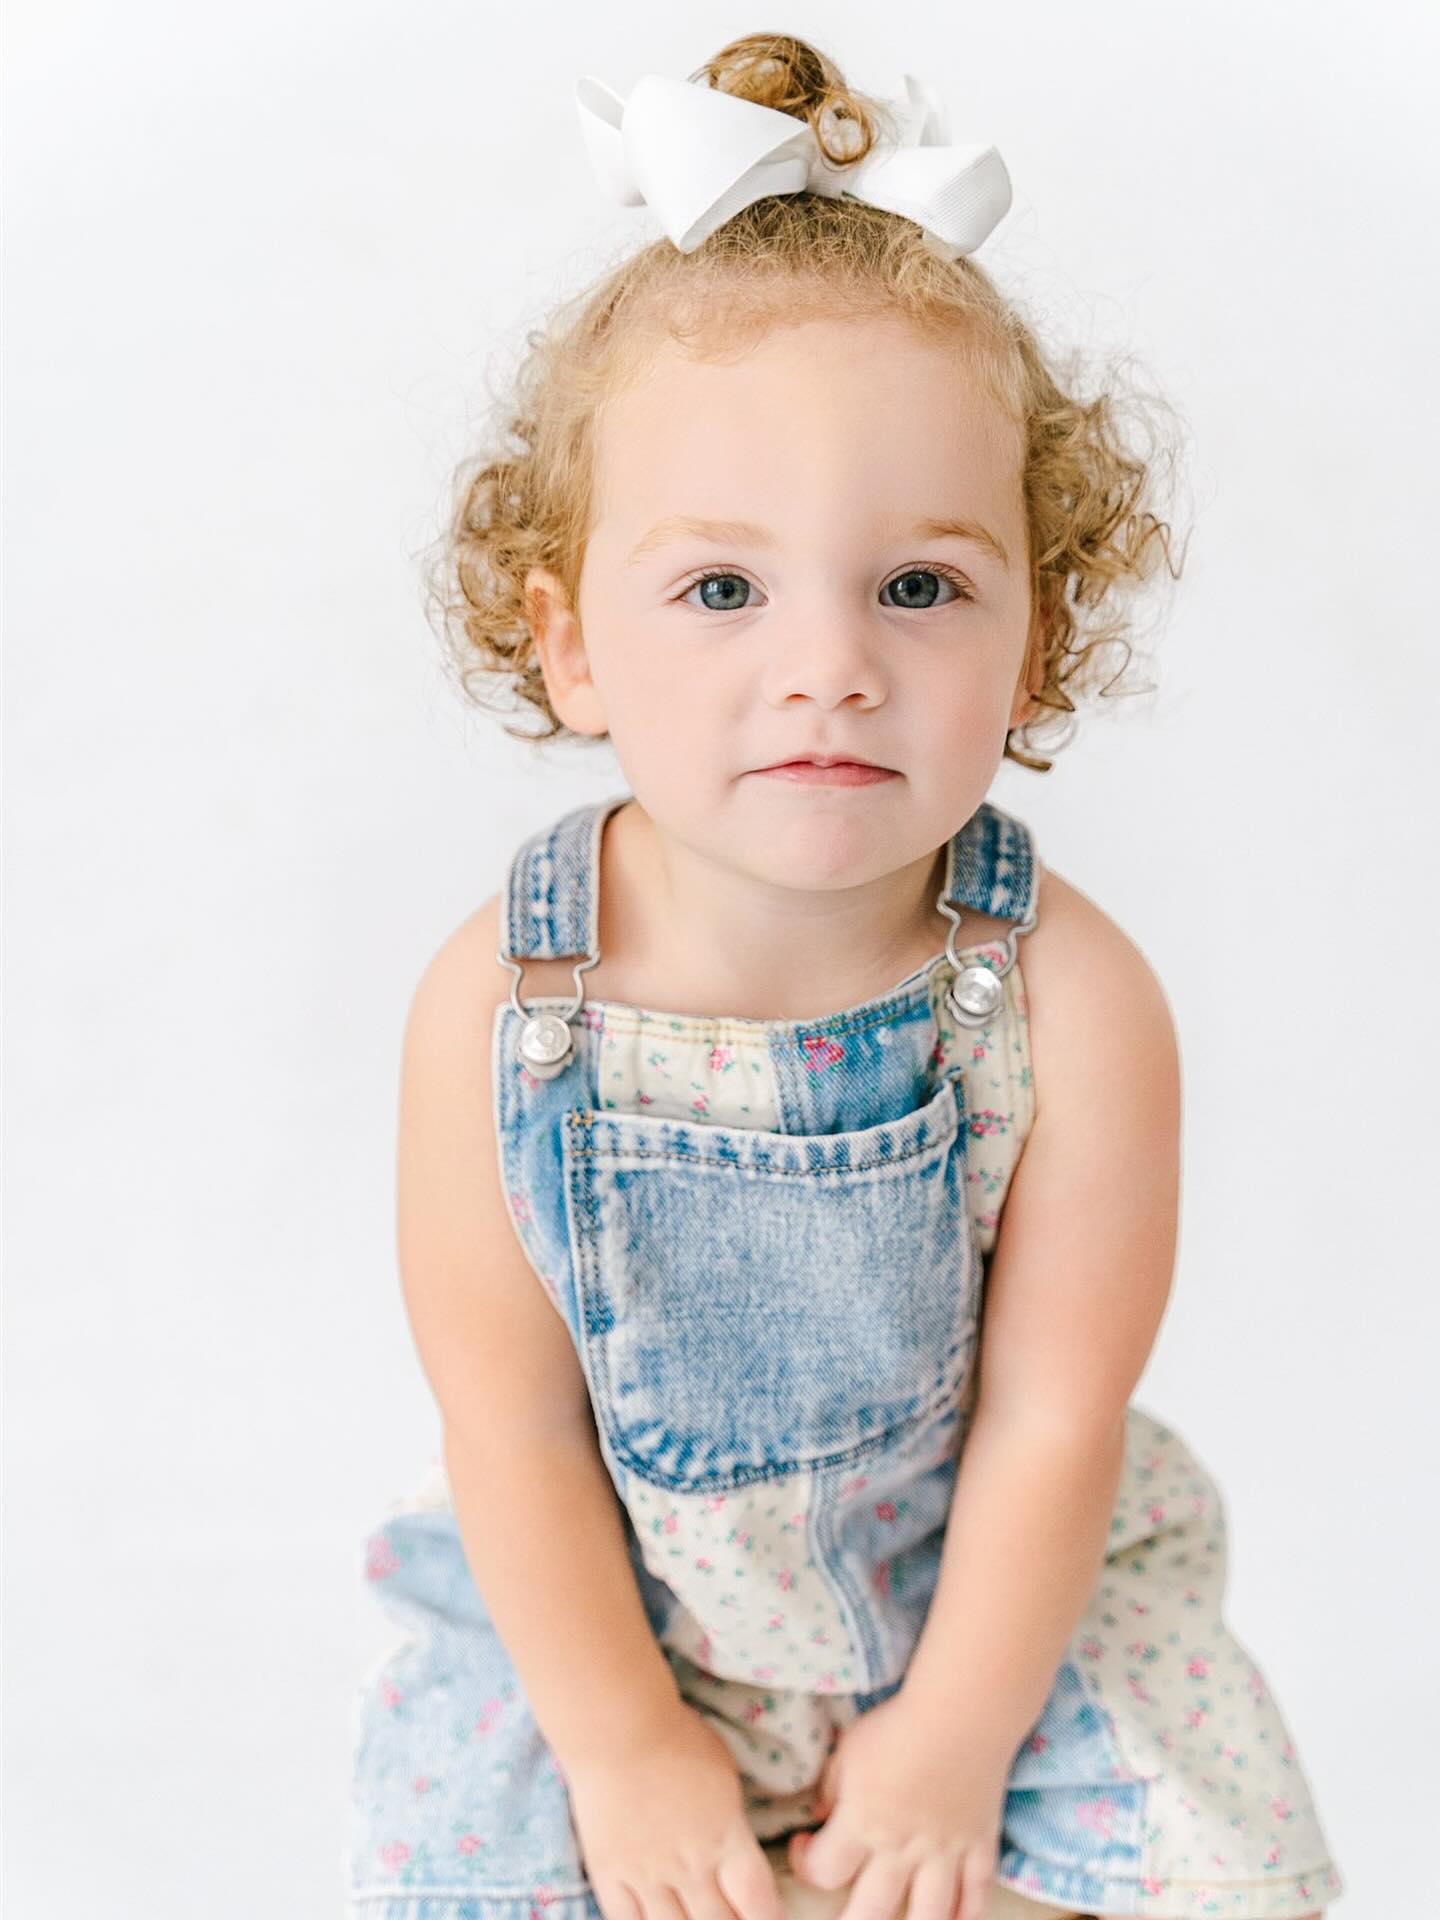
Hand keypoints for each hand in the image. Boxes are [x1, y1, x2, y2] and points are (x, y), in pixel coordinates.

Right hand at [563, 1701, 788, 1919]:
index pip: (758, 1901)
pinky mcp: (610, 1873)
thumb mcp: (723, 1774)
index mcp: (727, 1838)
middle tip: (727, 1917)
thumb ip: (730, 1819)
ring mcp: (649, 1875)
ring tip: (691, 1919)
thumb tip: (734, 1844)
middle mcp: (692, 1867)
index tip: (767, 1916)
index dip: (768, 1918)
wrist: (619, 1728)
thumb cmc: (677, 1736)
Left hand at [785, 1694, 1009, 1919]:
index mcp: (862, 1824)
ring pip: (929, 1917)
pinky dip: (967, 1913)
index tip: (804, 1844)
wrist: (962, 1711)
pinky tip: (955, 1919)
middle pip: (870, 1913)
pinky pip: (977, 1895)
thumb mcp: (848, 1749)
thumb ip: (830, 1787)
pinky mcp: (980, 1846)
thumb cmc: (898, 1724)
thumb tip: (822, 1815)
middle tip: (844, 1913)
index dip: (804, 1864)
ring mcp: (945, 1854)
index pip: (822, 1871)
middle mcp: (902, 1850)